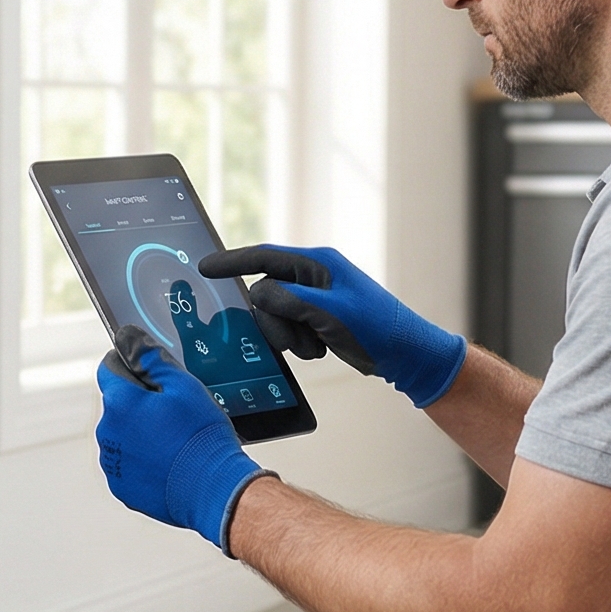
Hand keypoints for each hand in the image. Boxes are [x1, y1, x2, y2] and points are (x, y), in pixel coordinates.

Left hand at [95, 326, 266, 552]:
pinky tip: (168, 460)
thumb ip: (150, 358)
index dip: (130, 366)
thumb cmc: (200, 438)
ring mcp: (112, 462)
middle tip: (172, 412)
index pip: (109, 368)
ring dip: (138, 432)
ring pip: (121, 434)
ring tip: (173, 440)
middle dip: (138, 402)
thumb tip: (128, 337)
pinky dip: (142, 459)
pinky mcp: (121, 486)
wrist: (212, 488)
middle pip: (117, 403)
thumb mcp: (183, 385)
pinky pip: (127, 463)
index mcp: (119, 402)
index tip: (150, 375)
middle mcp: (107, 431)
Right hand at [197, 244, 465, 407]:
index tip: (204, 267)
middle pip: (267, 293)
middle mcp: (314, 276)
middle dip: (276, 321)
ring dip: (289, 336)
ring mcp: (315, 298)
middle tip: (298, 340)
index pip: (264, 256)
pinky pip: (288, 328)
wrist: (406, 355)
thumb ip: (289, 299)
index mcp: (318, 263)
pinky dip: (298, 344)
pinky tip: (321, 349)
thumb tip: (258, 292)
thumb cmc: (377, 329)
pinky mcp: (318, 319)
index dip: (231, 262)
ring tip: (316, 347)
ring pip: (275, 315)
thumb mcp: (330, 313)